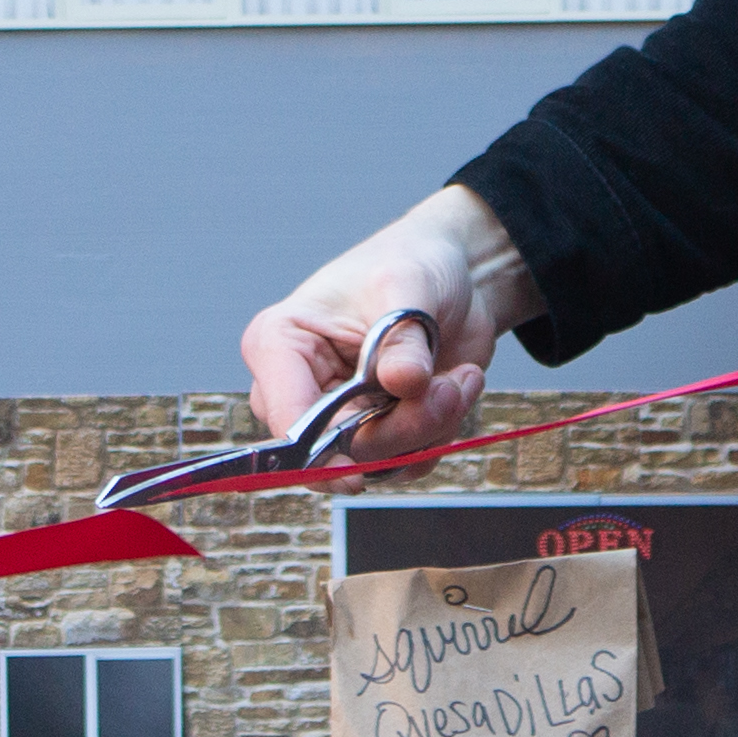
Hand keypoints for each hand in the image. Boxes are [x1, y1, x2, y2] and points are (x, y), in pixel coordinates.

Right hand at [238, 186, 540, 448]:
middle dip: (403, 426)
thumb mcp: (408, 287)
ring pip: (379, 461)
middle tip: (447, 388)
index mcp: (280, 344)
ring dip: (430, 425)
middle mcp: (301, 388)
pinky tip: (456, 386)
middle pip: (337, 449)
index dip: (317, 453)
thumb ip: (402, 339)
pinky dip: (441, 431)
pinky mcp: (378, 432)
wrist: (456, 278)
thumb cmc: (414, 264)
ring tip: (457, 377)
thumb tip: (402, 383)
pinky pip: (407, 462)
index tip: (357, 472)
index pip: (284, 416)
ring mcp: (339, 416)